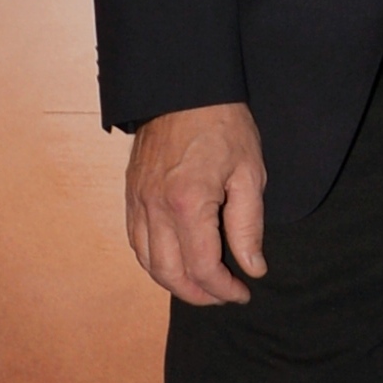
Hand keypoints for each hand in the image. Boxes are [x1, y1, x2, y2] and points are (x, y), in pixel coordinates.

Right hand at [124, 103, 266, 305]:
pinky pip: (136, 240)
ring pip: (146, 261)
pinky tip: (176, 261)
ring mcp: (138, 200)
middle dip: (198, 294)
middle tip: (223, 296)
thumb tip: (252, 267)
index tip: (243, 292)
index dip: (224, 289)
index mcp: (187, 203)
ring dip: (173, 281)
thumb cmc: (222, 124)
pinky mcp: (131, 193)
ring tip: (202, 285)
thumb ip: (248, 226)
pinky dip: (154, 260)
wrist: (184, 87)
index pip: (202, 267)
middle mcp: (155, 207)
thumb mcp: (249, 173)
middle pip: (168, 273)